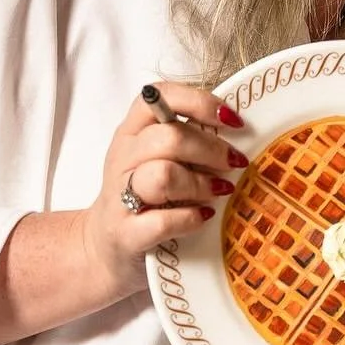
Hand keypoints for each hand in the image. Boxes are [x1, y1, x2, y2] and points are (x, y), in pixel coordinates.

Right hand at [78, 82, 245, 304]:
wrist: (106, 248)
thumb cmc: (145, 197)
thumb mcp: (158, 158)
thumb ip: (187, 139)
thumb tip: (238, 132)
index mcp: (132, 131)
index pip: (160, 95)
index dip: (201, 102)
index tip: (232, 120)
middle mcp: (123, 157)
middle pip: (168, 137)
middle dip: (212, 149)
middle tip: (234, 163)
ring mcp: (119, 196)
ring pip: (163, 175)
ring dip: (201, 184)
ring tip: (219, 192)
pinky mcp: (126, 233)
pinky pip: (162, 221)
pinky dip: (190, 219)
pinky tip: (203, 217)